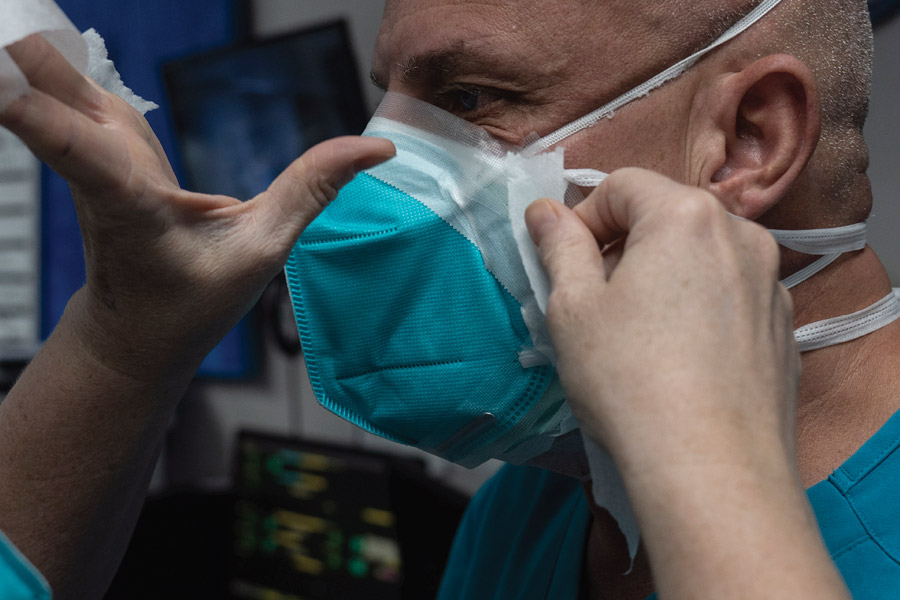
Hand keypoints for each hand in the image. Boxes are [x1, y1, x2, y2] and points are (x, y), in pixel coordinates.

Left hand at [0, 35, 394, 381]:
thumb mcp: (263, 252)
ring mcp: (92, 149)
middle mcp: (98, 167)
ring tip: (11, 7)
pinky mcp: (96, 139)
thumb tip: (373, 147)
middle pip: (42, 84)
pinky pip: (60, 79)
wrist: (134, 332)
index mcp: (130, 204)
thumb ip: (314, 191)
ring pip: (43, 73)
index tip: (0, 79)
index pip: (77, 150)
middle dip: (17, 49)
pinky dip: (44, 53)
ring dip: (25, 43)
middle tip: (8, 14)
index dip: (35, 111)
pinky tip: (28, 28)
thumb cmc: (189, 302)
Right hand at [524, 170, 850, 599]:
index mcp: (686, 215)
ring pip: (700, 258)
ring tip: (635, 334)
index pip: (621, 185)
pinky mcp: (783, 329)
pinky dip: (697, 309)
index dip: (582, 218)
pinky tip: (678, 360)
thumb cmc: (628, 377)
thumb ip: (559, 246)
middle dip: (622, 246)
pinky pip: (729, 297)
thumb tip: (544, 211)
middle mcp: (742, 235)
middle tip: (593, 301)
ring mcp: (771, 284)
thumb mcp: (572, 307)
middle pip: (665, 217)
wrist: (711, 467)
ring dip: (661, 277)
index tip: (563, 264)